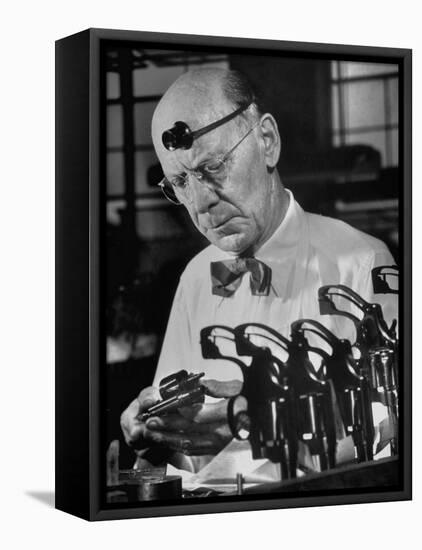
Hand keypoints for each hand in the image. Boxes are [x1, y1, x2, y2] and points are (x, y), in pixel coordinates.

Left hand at [121, 379, 244, 456]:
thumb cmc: (249, 401)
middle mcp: (223, 432)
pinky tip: (166, 440)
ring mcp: (219, 443)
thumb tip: (199, 383)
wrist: (259, 419)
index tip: (166, 405)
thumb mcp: (238, 388)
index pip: (199, 415)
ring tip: (152, 432)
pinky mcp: (215, 449)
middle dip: (167, 425)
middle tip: (151, 420)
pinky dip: (177, 445)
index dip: (180, 411)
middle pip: (190, 430)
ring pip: (189, 443)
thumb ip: (218, 386)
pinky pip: (194, 449)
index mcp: (229, 415)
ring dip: (168, 438)